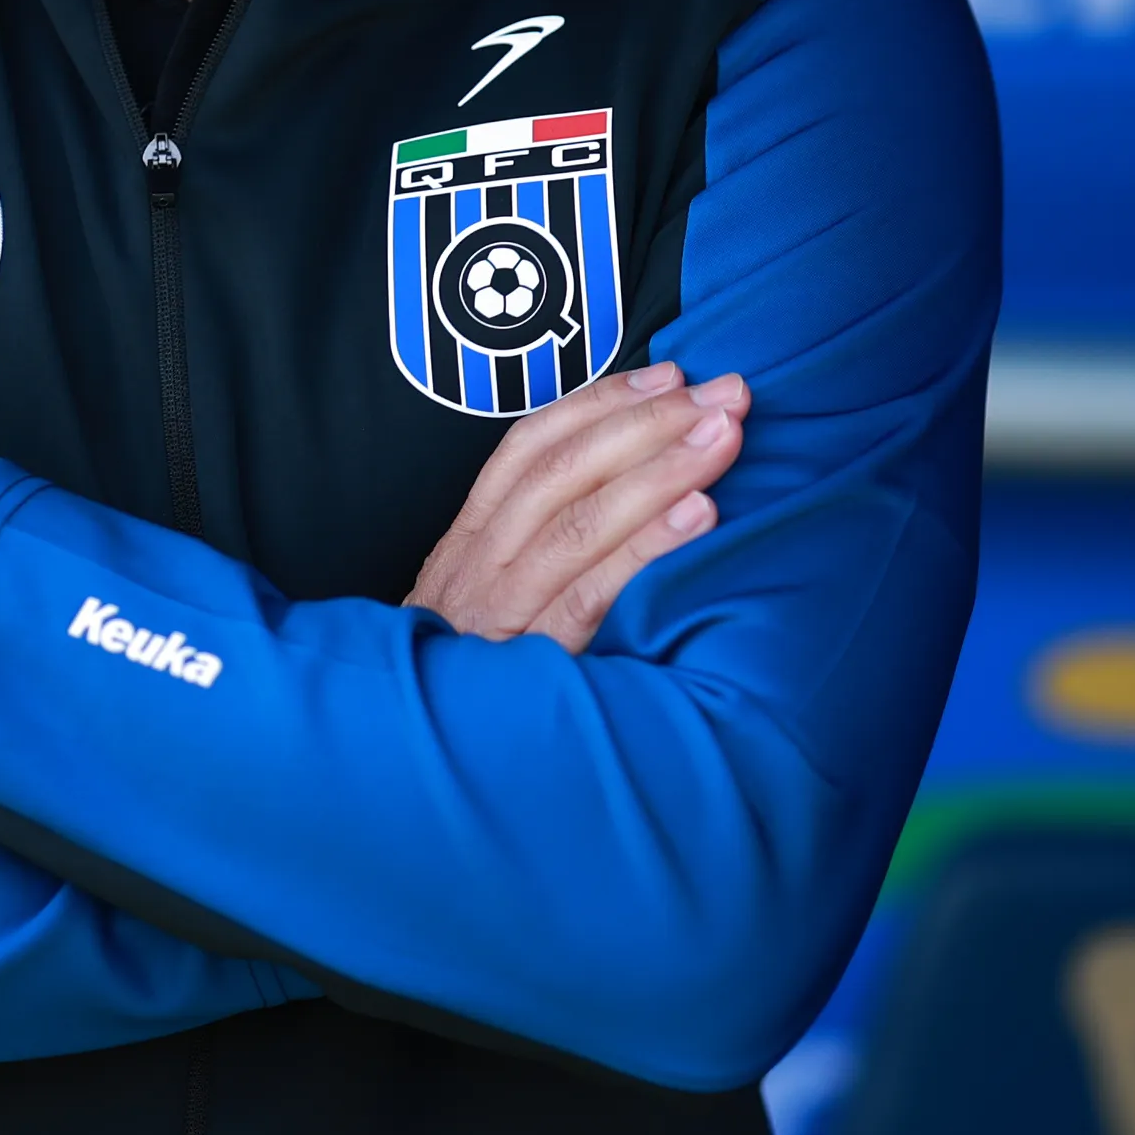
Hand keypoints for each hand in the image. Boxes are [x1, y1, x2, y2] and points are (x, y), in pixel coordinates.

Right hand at [404, 363, 748, 651]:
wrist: (408, 761)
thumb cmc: (470, 673)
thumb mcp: (481, 598)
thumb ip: (533, 544)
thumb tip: (624, 480)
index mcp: (470, 539)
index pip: (530, 446)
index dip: (601, 402)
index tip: (668, 373)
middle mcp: (479, 564)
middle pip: (564, 472)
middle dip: (650, 421)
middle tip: (726, 391)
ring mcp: (501, 611)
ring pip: (580, 522)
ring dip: (661, 468)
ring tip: (726, 436)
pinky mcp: (530, 663)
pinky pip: (592, 595)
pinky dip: (646, 548)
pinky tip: (699, 515)